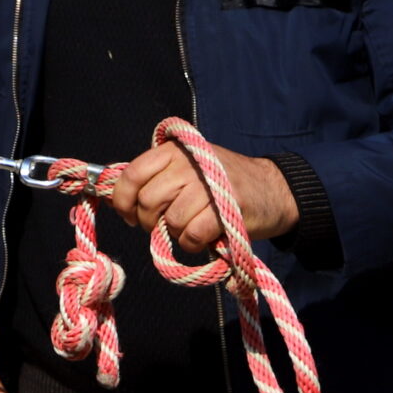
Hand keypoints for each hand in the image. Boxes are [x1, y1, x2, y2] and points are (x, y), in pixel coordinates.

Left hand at [108, 141, 297, 254]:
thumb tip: (118, 199)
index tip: (127, 216)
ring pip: (170, 219)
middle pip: (148, 200)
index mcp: (173, 150)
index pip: (132, 174)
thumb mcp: (187, 169)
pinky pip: (191, 234)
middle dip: (150, 222)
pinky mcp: (226, 207)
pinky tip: (202, 237)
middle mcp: (187, 162)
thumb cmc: (222, 184)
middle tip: (164, 226)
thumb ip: (157, 178)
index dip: (123, 200)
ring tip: (191, 227)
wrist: (274, 190)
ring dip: (176, 233)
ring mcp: (207, 183)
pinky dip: (192, 243)